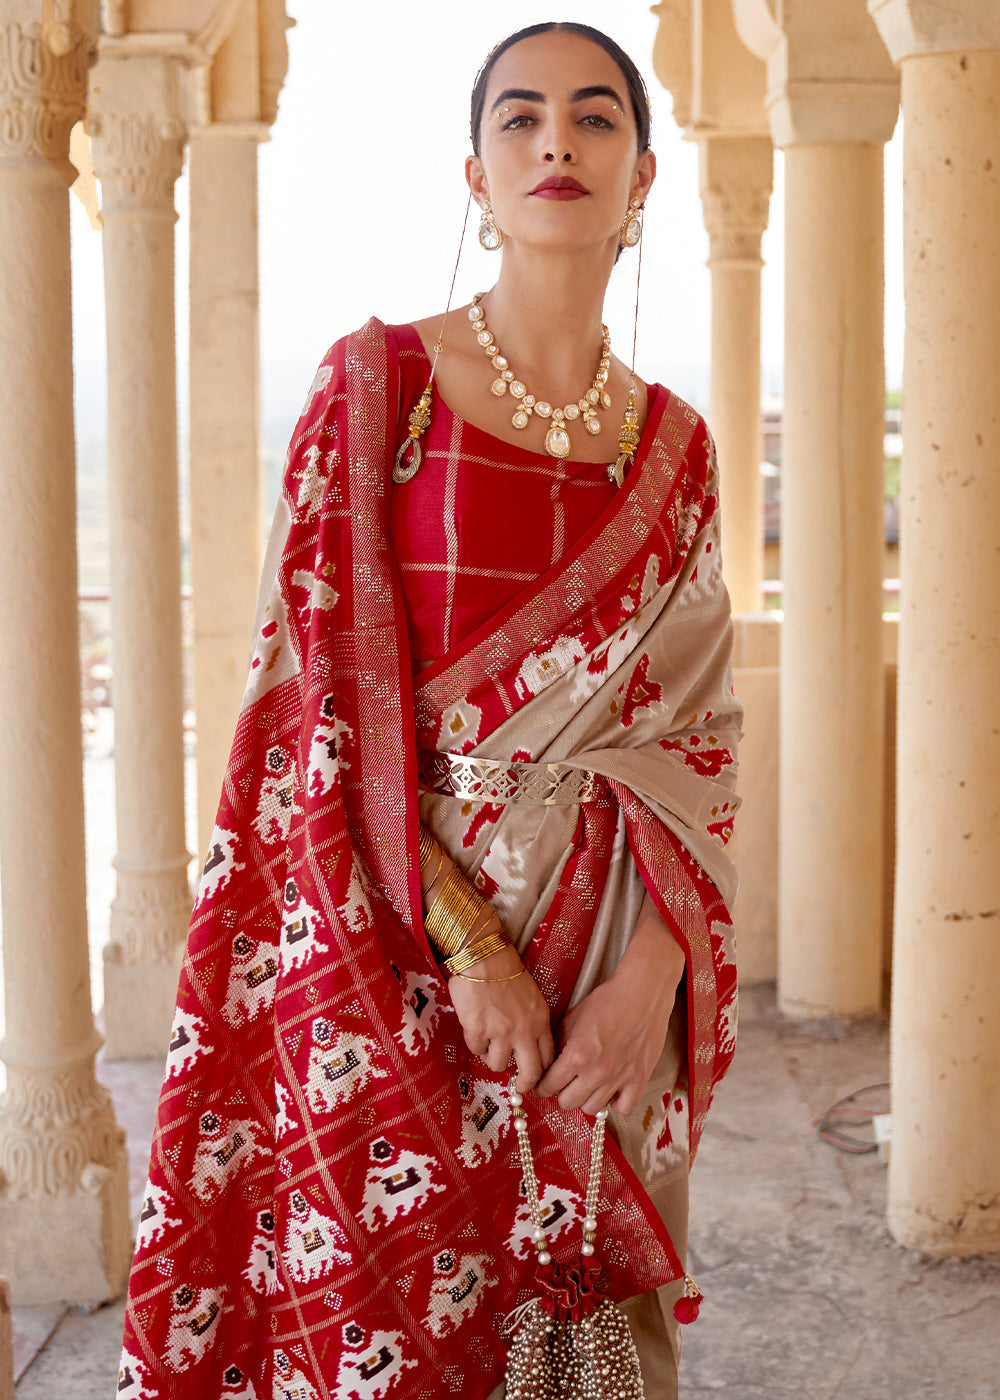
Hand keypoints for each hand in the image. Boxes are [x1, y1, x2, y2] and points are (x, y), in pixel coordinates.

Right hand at [447, 936, 554, 1093]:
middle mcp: (525, 1030)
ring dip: (492, 1056)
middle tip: (518, 1087)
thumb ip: (532, 1022)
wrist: (483, 956)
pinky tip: (475, 1024)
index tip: (535, 1076)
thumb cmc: (506, 971)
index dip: (542, 1072)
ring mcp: (501, 1032)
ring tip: (488, 1040)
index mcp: (540, 1020)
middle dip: (524, 1085)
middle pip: (531, 1073)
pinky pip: (477, 1049)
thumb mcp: (531, 997)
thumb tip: (527, 1047)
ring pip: (498, 1065)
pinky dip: (475, 1041)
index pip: (549, 1058)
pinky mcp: (478, 1030)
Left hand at [535, 891, 684, 1116]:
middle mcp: (596, 1072)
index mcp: (577, 1055)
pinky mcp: (640, 1078)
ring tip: (588, 1085)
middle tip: (565, 1083)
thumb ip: (560, 1044)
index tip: (544, 1084)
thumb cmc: (607, 999)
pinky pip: (624, 1108)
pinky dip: (615, 1103)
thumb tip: (550, 1063)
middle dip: (562, 1093)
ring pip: (592, 1109)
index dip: (543, 1086)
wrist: (642, 991)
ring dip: (586, 1098)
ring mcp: (619, 1078)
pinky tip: (611, 1090)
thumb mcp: (573, 1017)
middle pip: (568, 1103)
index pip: (549, 1086)